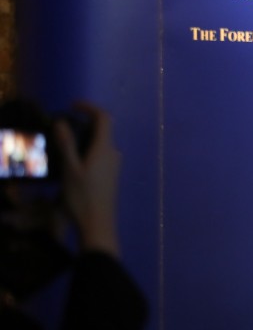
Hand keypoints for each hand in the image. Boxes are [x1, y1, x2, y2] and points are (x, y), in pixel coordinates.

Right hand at [53, 104, 121, 256]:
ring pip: (101, 143)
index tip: (72, 105)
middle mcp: (114, 153)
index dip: (89, 107)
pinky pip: (100, 154)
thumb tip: (62, 122)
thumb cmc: (82, 197)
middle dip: (84, 122)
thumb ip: (67, 144)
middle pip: (102, 129)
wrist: (98, 224)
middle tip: (62, 126)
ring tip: (63, 143)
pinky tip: (72, 160)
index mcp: (105, 148)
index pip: (104, 118)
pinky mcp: (111, 175)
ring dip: (85, 137)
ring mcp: (114, 165)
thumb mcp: (70, 169)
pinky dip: (87, 149)